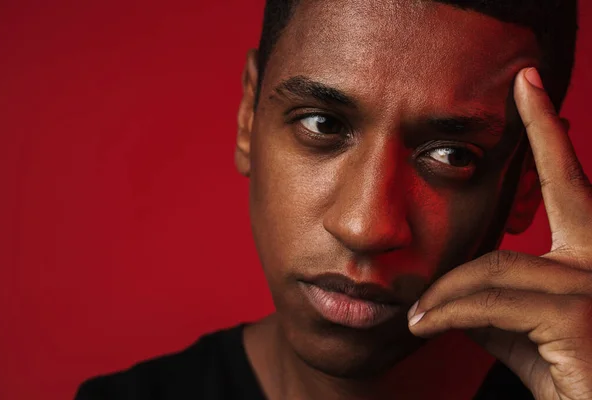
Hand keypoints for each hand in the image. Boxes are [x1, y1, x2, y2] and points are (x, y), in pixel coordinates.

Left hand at [407, 68, 591, 399]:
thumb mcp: (518, 336)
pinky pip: (492, 300)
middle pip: (554, 195)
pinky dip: (450, 311)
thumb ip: (490, 304)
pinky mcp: (580, 317)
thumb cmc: (565, 381)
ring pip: (495, 266)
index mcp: (587, 261)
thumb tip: (451, 291)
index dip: (551, 135)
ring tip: (415, 314)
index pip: (569, 186)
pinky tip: (423, 324)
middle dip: (545, 131)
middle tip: (525, 81)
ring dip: (445, 291)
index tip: (532, 86)